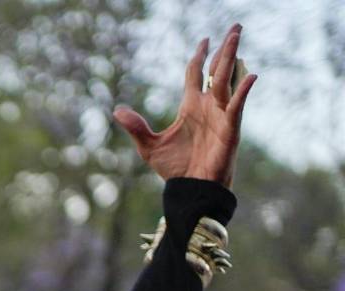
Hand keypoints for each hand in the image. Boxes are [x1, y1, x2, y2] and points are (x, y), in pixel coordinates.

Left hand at [113, 25, 256, 187]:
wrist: (189, 187)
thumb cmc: (173, 168)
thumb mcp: (148, 145)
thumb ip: (136, 126)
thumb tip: (117, 110)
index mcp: (190, 106)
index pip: (196, 73)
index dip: (200, 56)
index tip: (204, 40)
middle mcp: (208, 106)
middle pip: (217, 70)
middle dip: (225, 48)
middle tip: (234, 27)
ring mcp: (221, 114)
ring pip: (227, 80)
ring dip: (232, 58)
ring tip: (237, 37)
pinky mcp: (230, 127)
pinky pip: (238, 105)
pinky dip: (243, 90)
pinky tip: (250, 75)